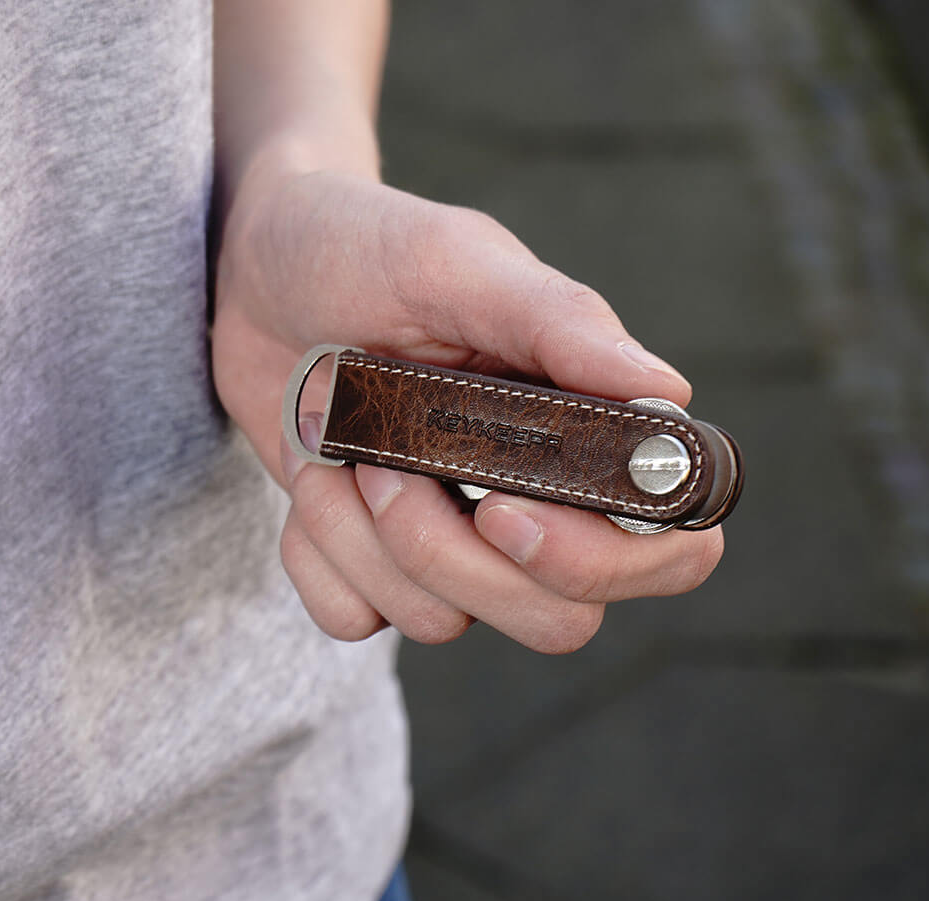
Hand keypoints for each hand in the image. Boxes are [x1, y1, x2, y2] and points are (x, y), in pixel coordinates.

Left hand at [212, 158, 722, 652]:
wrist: (259, 269)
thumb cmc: (370, 249)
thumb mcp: (457, 263)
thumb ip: (560, 322)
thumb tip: (667, 394)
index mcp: (588, 436)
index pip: (670, 553)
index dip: (602, 562)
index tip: (503, 508)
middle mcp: (536, 504)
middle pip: (557, 620)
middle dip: (453, 558)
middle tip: (385, 465)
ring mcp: (453, 544)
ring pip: (444, 623)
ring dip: (365, 539)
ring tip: (333, 441)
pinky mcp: (372, 566)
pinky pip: (356, 618)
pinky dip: (317, 555)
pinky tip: (311, 479)